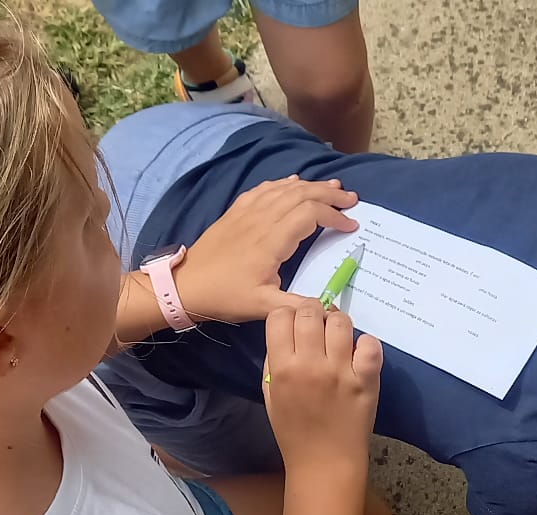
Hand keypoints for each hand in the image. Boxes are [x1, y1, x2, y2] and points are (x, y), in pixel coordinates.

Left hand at [177, 176, 357, 324]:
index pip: (310, 214)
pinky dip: (283, 183)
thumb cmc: (225, 296)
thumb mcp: (262, 307)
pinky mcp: (235, 212)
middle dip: (330, 194)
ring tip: (332, 187)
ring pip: (284, 188)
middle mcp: (261, 219)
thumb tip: (331, 310)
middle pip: (301, 194)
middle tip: (352, 199)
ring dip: (311, 185)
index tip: (351, 226)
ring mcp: (247, 212)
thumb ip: (297, 306)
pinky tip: (293, 182)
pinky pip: (263, 189)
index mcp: (271, 240)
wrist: (185, 285)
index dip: (334, 217)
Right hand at [261, 305, 382, 470]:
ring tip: (337, 339)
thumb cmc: (294, 432)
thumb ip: (273, 360)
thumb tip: (285, 331)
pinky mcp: (366, 380)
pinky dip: (366, 343)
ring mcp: (340, 371)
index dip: (286, 315)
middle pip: (309, 311)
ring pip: (340, 321)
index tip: (293, 324)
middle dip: (311, 312)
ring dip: (337, 324)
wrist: (325, 462)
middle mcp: (310, 365)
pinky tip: (359, 354)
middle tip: (316, 326)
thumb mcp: (270, 395)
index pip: (280, 315)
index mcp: (282, 368)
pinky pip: (370, 344)